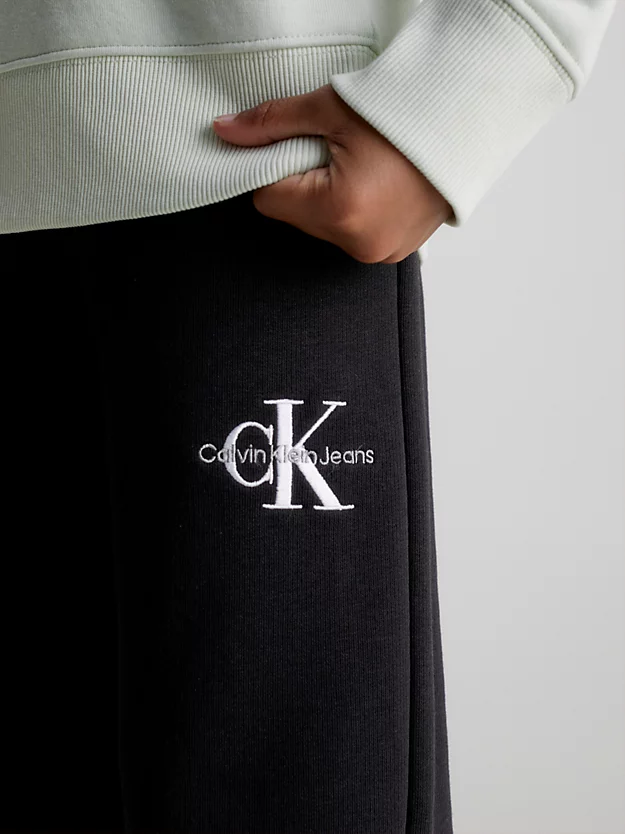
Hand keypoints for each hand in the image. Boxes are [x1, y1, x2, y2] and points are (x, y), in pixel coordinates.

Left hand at [212, 84, 452, 263]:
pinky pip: (353, 234)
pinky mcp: (396, 252)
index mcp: (340, 211)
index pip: (268, 199)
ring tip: (363, 164)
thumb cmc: (407, 112)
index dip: (273, 167)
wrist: (470, 119)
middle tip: (336, 148)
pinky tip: (377, 182)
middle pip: (297, 216)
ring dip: (329, 197)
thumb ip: (271, 123)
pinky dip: (355, 209)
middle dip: (303, 182)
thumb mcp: (330, 109)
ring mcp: (381, 252)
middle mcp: (360, 243)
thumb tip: (225, 132)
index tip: (293, 143)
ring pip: (324, 227)